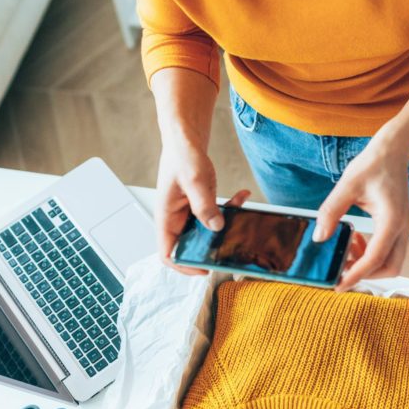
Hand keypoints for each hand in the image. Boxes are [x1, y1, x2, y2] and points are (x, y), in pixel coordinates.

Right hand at [155, 143, 249, 274]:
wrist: (186, 140)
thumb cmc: (182, 156)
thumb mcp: (194, 180)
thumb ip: (204, 205)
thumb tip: (216, 227)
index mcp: (166, 218)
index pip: (168, 254)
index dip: (183, 266)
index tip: (204, 268)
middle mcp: (176, 220)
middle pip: (191, 247)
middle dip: (212, 247)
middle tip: (232, 245)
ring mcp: (188, 214)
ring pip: (207, 232)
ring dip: (226, 227)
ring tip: (241, 216)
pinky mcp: (200, 206)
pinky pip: (215, 216)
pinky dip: (230, 209)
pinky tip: (242, 196)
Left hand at [313, 132, 408, 290]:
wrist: (393, 152)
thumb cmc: (372, 165)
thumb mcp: (347, 186)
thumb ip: (331, 212)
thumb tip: (319, 238)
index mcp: (392, 219)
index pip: (376, 257)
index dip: (357, 274)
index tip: (339, 285)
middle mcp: (403, 228)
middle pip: (390, 268)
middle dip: (366, 274)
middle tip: (341, 270)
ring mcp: (404, 229)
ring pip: (391, 262)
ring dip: (369, 264)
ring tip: (347, 249)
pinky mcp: (399, 227)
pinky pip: (389, 251)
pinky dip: (372, 254)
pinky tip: (355, 239)